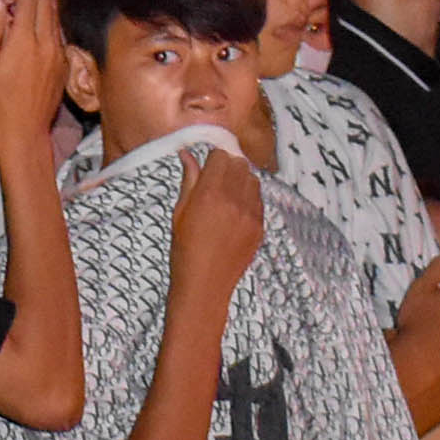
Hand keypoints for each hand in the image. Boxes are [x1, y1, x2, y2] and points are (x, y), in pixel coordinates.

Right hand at [0, 0, 68, 147]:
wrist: (23, 132)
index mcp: (25, 39)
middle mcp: (47, 43)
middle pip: (46, 3)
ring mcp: (58, 56)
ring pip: (54, 19)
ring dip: (40, 6)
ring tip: (20, 9)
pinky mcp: (62, 68)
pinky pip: (56, 35)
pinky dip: (45, 24)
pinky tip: (32, 34)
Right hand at [169, 147, 262, 297]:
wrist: (205, 284)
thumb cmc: (185, 249)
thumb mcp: (179, 212)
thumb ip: (188, 180)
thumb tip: (186, 154)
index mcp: (210, 193)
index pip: (222, 156)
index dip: (213, 157)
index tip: (207, 164)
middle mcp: (234, 200)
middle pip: (240, 164)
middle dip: (228, 166)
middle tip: (215, 178)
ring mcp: (251, 214)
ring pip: (253, 180)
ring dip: (241, 180)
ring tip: (226, 194)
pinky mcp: (260, 227)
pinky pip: (259, 200)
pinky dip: (249, 198)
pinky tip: (235, 210)